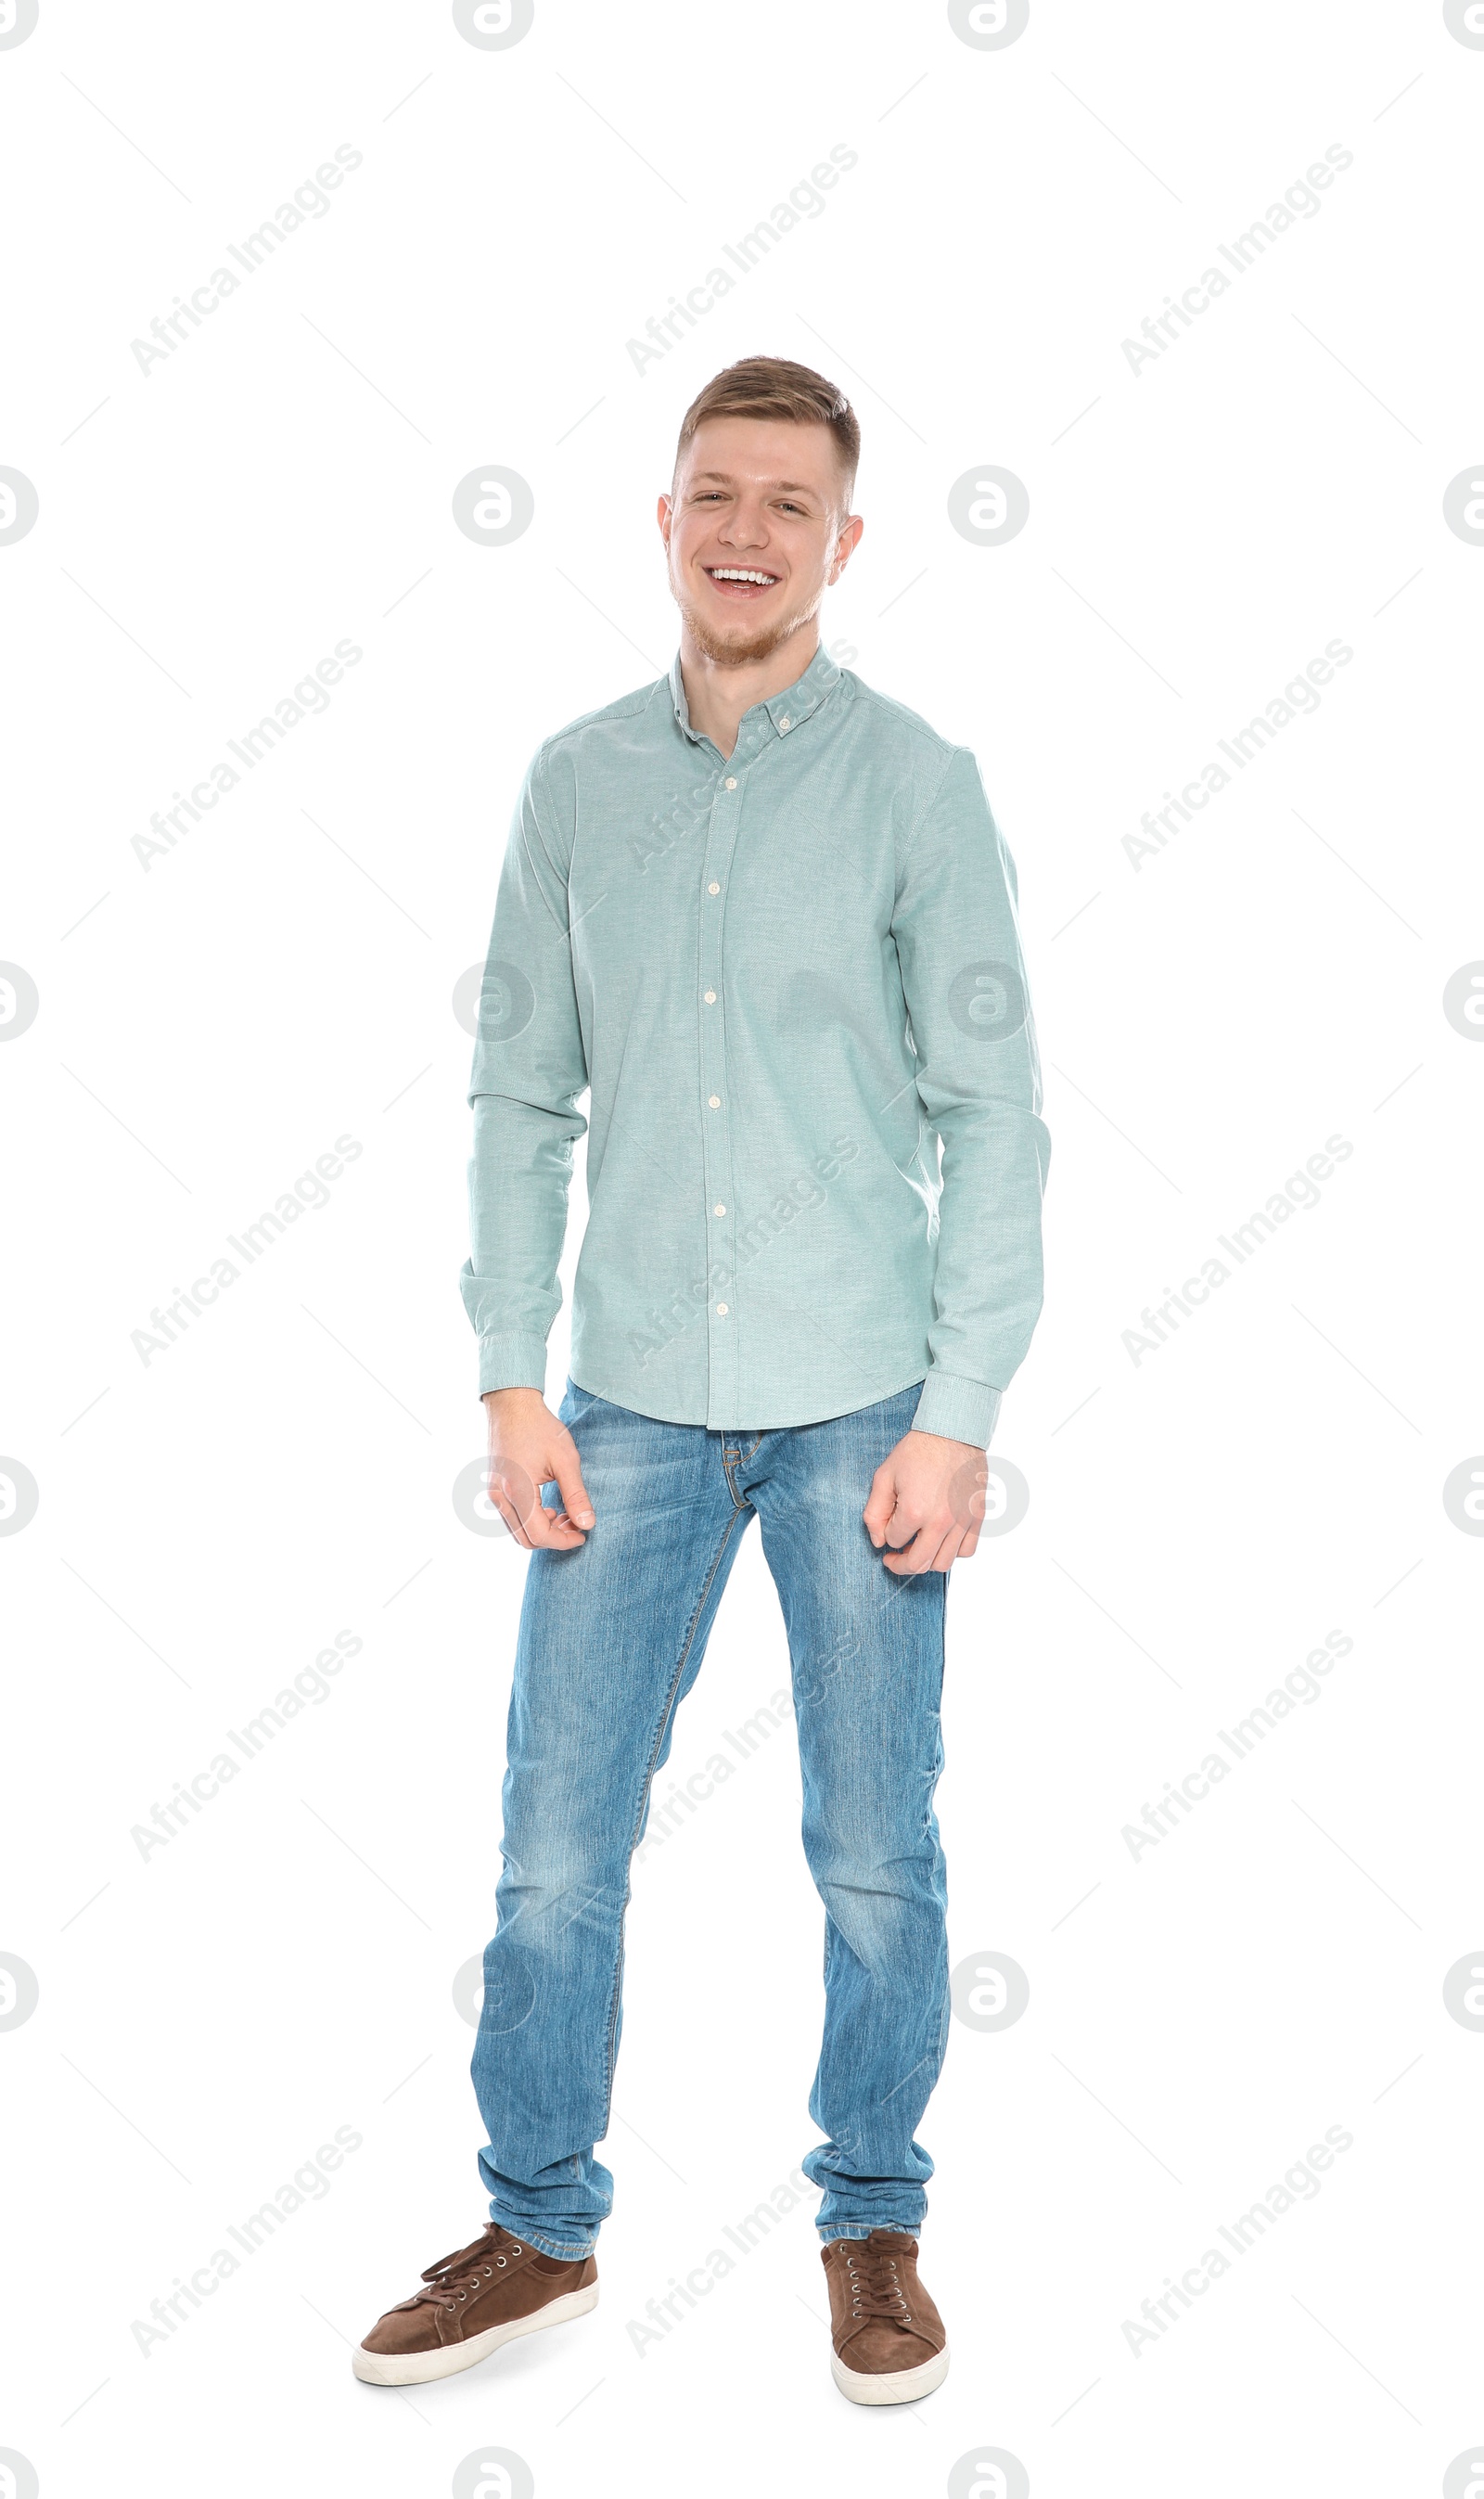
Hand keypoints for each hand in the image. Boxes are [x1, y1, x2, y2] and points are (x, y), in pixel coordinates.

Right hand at [481, 1388, 594, 1550]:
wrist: (511, 1404)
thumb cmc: (540, 1427)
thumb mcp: (565, 1460)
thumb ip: (576, 1495)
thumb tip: (588, 1524)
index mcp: (517, 1491)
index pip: (539, 1535)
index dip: (564, 1541)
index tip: (583, 1533)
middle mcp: (499, 1497)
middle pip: (526, 1540)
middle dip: (554, 1538)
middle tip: (576, 1523)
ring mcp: (493, 1494)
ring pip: (517, 1531)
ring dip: (542, 1530)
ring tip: (564, 1513)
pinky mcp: (493, 1489)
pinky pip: (511, 1518)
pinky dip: (531, 1521)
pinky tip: (548, 1506)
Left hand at [863, 1429, 985, 1574]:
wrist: (954, 1431)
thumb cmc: (918, 1451)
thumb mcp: (884, 1476)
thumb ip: (874, 1513)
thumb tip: (878, 1541)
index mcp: (914, 1511)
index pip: (893, 1541)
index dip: (886, 1534)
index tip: (887, 1525)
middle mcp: (941, 1522)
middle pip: (918, 1563)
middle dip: (900, 1565)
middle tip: (893, 1559)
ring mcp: (962, 1522)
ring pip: (943, 1564)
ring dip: (926, 1561)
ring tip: (918, 1548)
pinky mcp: (977, 1517)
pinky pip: (967, 1550)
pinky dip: (952, 1552)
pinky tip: (941, 1540)